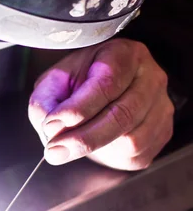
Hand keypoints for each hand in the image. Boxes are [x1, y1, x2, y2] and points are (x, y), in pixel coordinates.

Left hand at [28, 39, 173, 170]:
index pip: (106, 83)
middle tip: (55, 151)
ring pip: (131, 140)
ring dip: (96, 149)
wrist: (105, 91)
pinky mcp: (163, 130)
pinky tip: (97, 146)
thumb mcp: (55, 83)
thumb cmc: (79, 82)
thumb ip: (47, 102)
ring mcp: (161, 105)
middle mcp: (150, 77)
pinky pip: (138, 154)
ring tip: (73, 145)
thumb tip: (52, 129)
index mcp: (123, 54)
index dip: (78, 108)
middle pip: (121, 115)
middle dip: (83, 138)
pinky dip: (112, 156)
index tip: (52, 125)